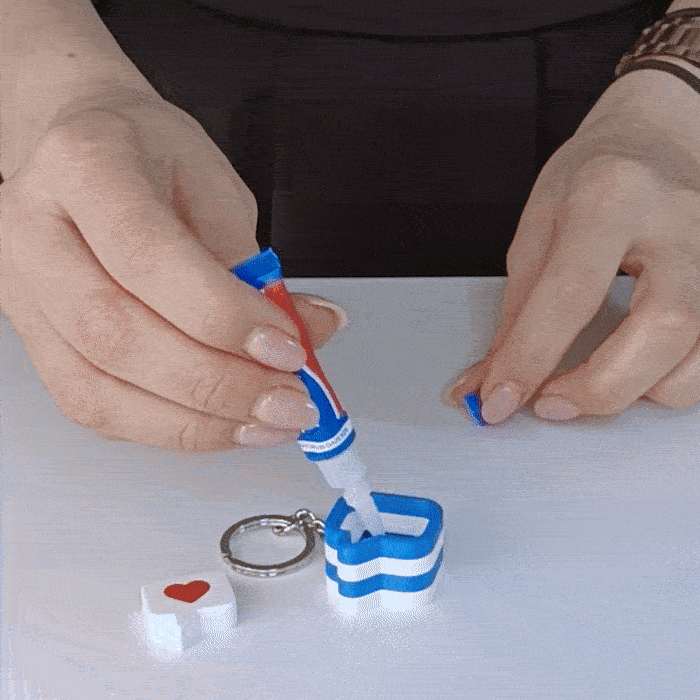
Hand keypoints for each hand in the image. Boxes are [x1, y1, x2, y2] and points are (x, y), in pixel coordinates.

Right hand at [1, 98, 346, 449]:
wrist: (91, 160)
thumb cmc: (151, 159)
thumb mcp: (213, 186)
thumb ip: (253, 264)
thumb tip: (305, 331)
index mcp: (86, 167)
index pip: (147, 256)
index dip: (224, 316)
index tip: (286, 346)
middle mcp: (37, 233)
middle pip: (116, 335)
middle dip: (218, 384)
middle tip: (289, 399)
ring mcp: (26, 296)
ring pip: (99, 390)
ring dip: (198, 423)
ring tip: (267, 422)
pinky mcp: (39, 344)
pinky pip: (97, 409)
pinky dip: (170, 429)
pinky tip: (223, 425)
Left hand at [443, 69, 699, 423]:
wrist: (656, 137)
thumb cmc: (593, 177)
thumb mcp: (537, 228)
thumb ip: (515, 312)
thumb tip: (488, 382)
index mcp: (611, 197)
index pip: (571, 293)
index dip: (530, 359)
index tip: (497, 402)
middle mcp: (679, 222)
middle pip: (661, 328)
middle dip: (598, 389)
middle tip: (549, 404)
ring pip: (697, 353)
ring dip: (633, 391)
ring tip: (588, 383)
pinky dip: (666, 381)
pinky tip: (630, 369)